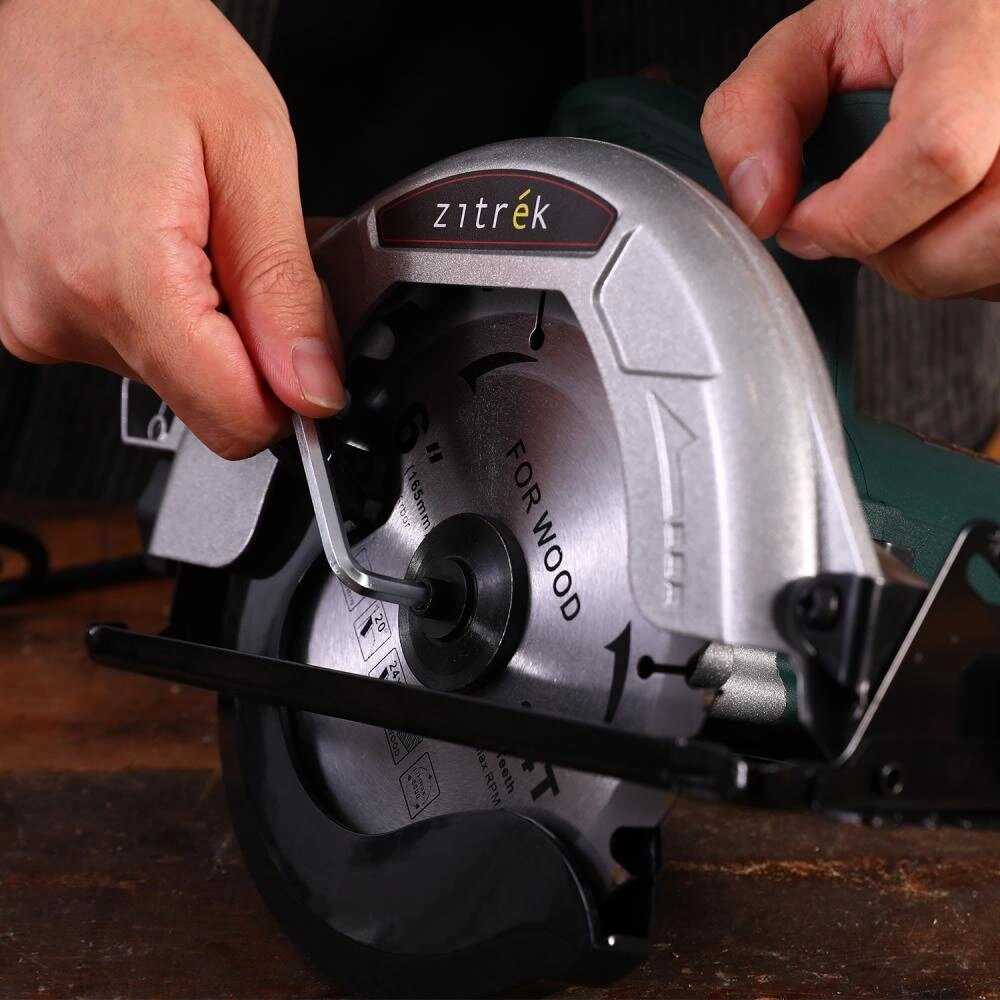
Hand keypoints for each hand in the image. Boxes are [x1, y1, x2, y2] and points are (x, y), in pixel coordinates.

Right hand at [0, 0, 345, 458]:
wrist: (52, 7)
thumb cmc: (138, 45)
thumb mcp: (253, 157)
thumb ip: (286, 292)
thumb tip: (313, 390)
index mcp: (121, 280)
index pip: (234, 420)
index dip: (294, 395)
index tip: (311, 347)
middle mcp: (62, 314)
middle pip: (208, 400)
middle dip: (254, 346)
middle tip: (249, 253)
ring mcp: (38, 317)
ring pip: (173, 375)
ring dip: (211, 319)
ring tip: (201, 229)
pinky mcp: (33, 310)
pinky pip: (134, 344)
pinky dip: (170, 308)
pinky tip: (166, 239)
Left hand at [701, 0, 999, 300]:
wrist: (964, 19)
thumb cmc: (895, 25)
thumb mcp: (805, 49)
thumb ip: (750, 116)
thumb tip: (760, 210)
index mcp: (974, 31)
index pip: (937, 154)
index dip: (855, 216)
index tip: (806, 218)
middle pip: (976, 234)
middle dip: (890, 252)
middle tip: (856, 213)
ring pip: (995, 264)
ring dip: (928, 261)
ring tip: (900, 210)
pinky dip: (960, 264)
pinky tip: (940, 215)